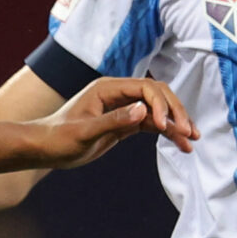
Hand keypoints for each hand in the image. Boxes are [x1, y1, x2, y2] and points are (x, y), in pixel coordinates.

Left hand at [31, 75, 196, 168]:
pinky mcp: (124, 123)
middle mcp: (118, 94)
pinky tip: (180, 144)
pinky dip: (166, 133)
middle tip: (189, 131)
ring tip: (192, 140)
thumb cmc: (58, 138)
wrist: (44, 149)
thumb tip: (143, 110)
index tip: (166, 126)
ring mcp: (122, 108)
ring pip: (157, 111)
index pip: (145, 88)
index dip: (161, 105)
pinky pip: (150, 124)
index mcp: (108, 89)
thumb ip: (114, 121)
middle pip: (157, 95)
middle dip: (175, 112)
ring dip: (175, 123)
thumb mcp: (85, 132)